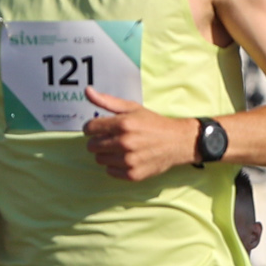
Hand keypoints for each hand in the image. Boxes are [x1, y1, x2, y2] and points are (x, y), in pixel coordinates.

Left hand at [81, 89, 198, 181]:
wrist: (178, 142)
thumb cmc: (153, 123)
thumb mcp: (132, 108)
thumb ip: (107, 101)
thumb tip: (87, 91)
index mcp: (123, 124)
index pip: (89, 128)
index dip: (91, 128)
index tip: (99, 128)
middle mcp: (125, 142)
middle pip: (91, 146)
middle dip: (98, 141)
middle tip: (111, 139)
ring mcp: (129, 160)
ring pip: (99, 159)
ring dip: (106, 154)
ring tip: (120, 149)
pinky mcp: (133, 174)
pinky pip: (110, 171)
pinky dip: (115, 166)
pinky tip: (126, 158)